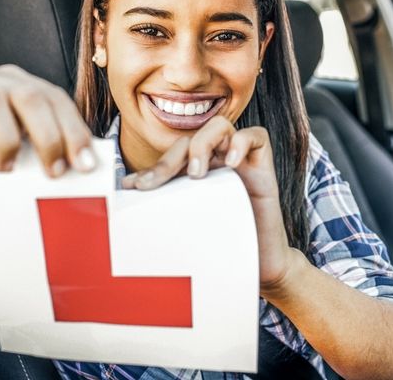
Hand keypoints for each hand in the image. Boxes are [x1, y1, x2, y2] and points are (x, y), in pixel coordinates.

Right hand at [0, 65, 95, 218]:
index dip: (74, 129)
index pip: (54, 97)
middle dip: (49, 135)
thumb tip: (88, 166)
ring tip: (6, 168)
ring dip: (6, 139)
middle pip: (29, 94)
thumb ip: (47, 153)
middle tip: (54, 172)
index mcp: (16, 86)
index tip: (85, 165)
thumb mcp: (20, 160)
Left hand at [121, 116, 299, 293]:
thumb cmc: (223, 248)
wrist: (261, 266)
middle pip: (190, 140)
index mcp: (196, 173)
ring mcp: (240, 161)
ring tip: (197, 174)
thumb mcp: (188, 228)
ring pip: (219, 127)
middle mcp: (217, 162)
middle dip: (169, 160)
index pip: (172, 156)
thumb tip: (129, 205)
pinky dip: (241, 143)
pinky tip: (231, 164)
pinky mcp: (264, 166)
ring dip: (202, 144)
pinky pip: (256, 136)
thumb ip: (166, 215)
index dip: (153, 168)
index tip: (135, 188)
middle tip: (156, 184)